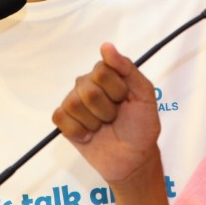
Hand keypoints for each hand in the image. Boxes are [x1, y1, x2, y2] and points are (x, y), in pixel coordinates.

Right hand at [52, 43, 161, 183]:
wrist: (133, 158)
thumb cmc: (141, 126)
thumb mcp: (144, 95)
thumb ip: (127, 68)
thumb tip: (106, 46)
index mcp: (107, 73)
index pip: (101, 72)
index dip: (116, 91)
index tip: (126, 100)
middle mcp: (87, 83)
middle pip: (87, 90)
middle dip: (106, 110)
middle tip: (115, 117)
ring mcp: (74, 101)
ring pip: (73, 104)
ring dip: (93, 122)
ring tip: (103, 126)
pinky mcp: (64, 120)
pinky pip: (60, 118)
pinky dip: (78, 131)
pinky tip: (89, 135)